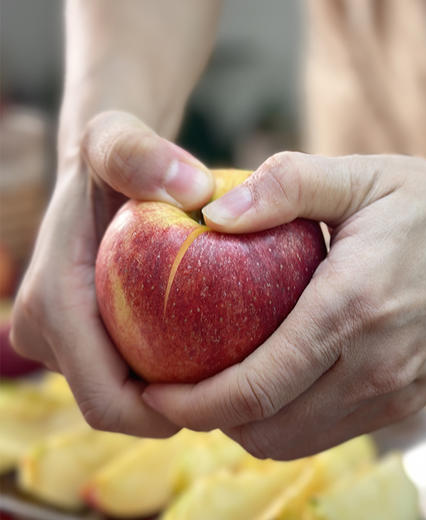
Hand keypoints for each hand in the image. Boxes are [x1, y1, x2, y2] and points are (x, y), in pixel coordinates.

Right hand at [10, 111, 213, 436]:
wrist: (100, 171)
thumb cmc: (111, 159)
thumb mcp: (118, 139)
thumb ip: (140, 154)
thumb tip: (194, 191)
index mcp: (50, 304)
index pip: (104, 397)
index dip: (161, 416)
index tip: (223, 397)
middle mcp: (44, 330)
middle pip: (116, 405)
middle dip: (172, 409)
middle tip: (235, 385)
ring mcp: (60, 338)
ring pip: (122, 394)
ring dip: (170, 394)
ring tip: (225, 370)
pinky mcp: (78, 335)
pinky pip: (125, 370)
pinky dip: (163, 370)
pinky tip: (206, 350)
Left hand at [143, 144, 425, 457]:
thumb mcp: (357, 175)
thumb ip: (283, 187)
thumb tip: (212, 215)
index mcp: (355, 308)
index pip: (256, 386)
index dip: (193, 401)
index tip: (154, 388)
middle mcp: (378, 365)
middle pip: (270, 429)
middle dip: (210, 419)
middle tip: (178, 385)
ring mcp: (398, 391)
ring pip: (298, 441)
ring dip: (247, 424)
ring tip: (217, 386)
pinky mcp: (409, 398)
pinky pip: (330, 432)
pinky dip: (286, 421)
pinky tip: (271, 384)